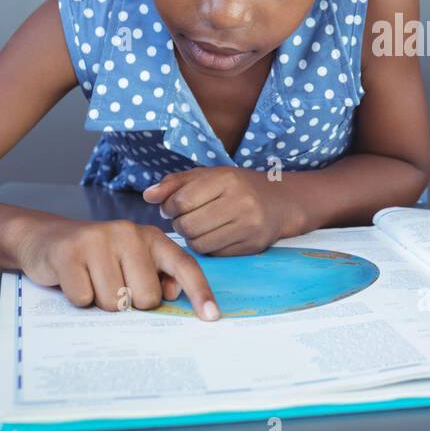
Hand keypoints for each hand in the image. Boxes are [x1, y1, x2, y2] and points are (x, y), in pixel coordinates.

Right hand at [17, 216, 219, 319]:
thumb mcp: (132, 260)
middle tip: (112, 285)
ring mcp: (98, 240)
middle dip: (130, 303)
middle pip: (147, 297)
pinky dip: (78, 299)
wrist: (45, 239)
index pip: (184, 266)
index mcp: (151, 237)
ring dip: (101, 302)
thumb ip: (157, 275)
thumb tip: (172, 293)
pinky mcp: (70, 253)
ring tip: (91, 280)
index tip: (212, 317)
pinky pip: (84, 299)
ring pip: (115, 303)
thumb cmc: (97, 257)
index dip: (200, 293)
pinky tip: (73, 280)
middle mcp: (129, 233)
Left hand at [142, 166, 295, 255]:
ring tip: (200, 226)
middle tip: (186, 218)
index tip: (173, 206)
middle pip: (188, 225)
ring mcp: (248, 225)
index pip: (181, 200)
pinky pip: (215, 254)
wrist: (281, 202)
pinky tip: (215, 235)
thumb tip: (148, 196)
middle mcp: (240, 201)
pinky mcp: (252, 245)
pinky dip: (208, 247)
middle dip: (180, 224)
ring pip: (199, 243)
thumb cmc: (238, 186)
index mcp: (226, 179)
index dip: (169, 207)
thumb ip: (175, 183)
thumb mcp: (208, 176)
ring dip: (192, 238)